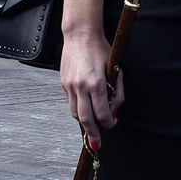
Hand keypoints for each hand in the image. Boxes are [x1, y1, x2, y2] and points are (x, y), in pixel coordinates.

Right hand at [59, 0, 122, 150]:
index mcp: (97, 83)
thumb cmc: (101, 50)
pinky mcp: (63, 83)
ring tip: (92, 127)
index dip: (109, 123)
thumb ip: (117, 91)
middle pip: (86, 119)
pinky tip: (85, 108)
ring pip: (75, 113)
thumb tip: (114, 111)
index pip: (102, 113)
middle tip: (97, 145)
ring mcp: (70, 85)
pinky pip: (70, 102)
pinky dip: (78, 109)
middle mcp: (81, 86)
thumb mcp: (116, 69)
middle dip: (92, 134)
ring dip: (84, 122)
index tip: (112, 124)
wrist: (80, 34)